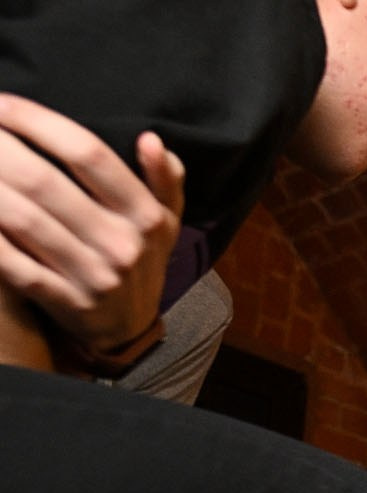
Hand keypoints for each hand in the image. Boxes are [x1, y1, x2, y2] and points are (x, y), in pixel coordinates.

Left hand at [0, 95, 183, 351]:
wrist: (131, 329)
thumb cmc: (140, 259)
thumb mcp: (166, 220)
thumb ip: (165, 179)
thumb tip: (150, 139)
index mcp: (145, 216)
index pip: (89, 154)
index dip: (38, 123)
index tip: (2, 104)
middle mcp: (121, 245)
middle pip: (45, 183)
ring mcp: (92, 277)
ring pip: (23, 221)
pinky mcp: (65, 303)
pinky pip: (15, 267)